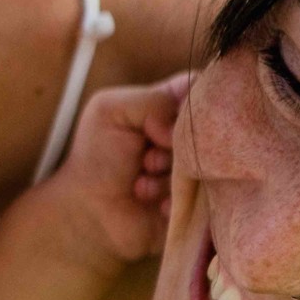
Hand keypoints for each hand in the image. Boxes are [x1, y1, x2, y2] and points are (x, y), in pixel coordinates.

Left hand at [46, 72, 189, 272]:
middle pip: (208, 128)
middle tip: (145, 160)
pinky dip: (175, 199)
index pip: (202, 87)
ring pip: (208, 163)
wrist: (90, 212)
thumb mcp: (109, 111)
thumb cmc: (96, 158)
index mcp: (171, 103)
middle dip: (171, 146)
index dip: (187, 106)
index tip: (157, 127)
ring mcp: (199, 168)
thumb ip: (151, 101)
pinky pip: (208, 196)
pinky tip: (154, 204)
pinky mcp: (202, 200)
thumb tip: (178, 126)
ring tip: (141, 185)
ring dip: (168, 176)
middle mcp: (190, 134)